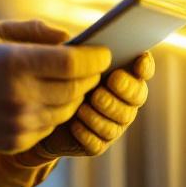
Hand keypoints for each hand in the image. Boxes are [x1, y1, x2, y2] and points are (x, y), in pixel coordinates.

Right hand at [0, 20, 110, 152]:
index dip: (95, 58)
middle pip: (76, 88)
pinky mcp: (18, 142)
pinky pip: (52, 126)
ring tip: (73, 83)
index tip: (105, 53)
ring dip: (76, 96)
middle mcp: (20, 95)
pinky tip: (49, 100)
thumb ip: (36, 31)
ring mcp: (20, 123)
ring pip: (68, 110)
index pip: (72, 62)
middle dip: (90, 77)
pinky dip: (57, 113)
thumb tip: (70, 39)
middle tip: (94, 68)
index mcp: (15, 63)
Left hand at [34, 51, 154, 158]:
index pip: (144, 68)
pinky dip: (87, 132)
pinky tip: (74, 124)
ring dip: (102, 113)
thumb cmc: (55, 77)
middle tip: (110, 82)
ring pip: (119, 121)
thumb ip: (70, 48)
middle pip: (138, 96)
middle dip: (125, 89)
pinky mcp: (98, 143)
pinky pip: (98, 142)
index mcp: (122, 74)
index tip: (138, 61)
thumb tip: (71, 42)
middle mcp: (125, 100)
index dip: (145, 65)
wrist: (41, 111)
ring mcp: (114, 123)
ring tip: (83, 107)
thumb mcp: (60, 58)